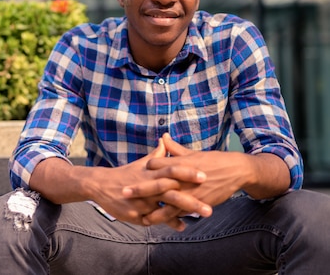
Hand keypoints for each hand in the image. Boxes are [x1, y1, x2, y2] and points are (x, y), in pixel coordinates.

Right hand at [88, 137, 210, 230]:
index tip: (204, 175)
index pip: (172, 171)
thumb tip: (165, 140)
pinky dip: (169, 222)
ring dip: (184, 213)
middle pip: (172, 193)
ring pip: (165, 209)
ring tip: (201, 217)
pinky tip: (183, 226)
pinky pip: (155, 220)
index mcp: (150, 173)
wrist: (100, 185)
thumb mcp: (141, 164)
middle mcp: (148, 187)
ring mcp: (142, 202)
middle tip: (210, 206)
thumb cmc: (125, 173)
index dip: (187, 173)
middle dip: (192, 200)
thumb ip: (157, 155)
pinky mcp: (136, 215)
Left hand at [123, 133, 248, 225]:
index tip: (131, 173)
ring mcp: (190, 190)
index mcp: (179, 162)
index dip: (144, 169)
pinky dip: (172, 218)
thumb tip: (163, 136)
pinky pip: (183, 212)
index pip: (155, 164)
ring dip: (154, 210)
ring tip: (140, 217)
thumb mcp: (193, 153)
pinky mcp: (199, 202)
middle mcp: (182, 176)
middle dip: (140, 189)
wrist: (236, 170)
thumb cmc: (213, 160)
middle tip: (123, 192)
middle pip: (156, 183)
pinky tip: (163, 224)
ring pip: (168, 202)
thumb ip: (175, 148)